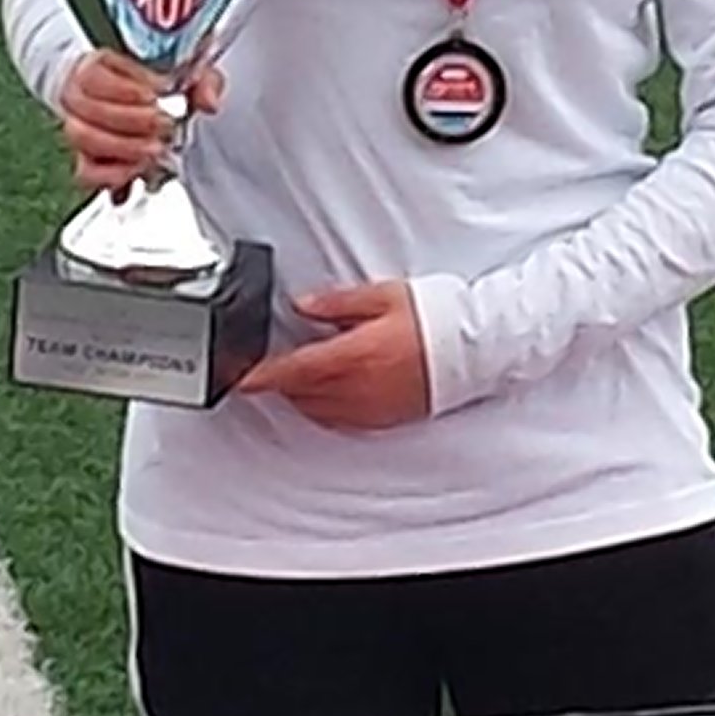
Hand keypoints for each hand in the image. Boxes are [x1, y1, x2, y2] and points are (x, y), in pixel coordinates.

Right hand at [58, 50, 224, 191]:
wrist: (149, 111)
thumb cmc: (162, 86)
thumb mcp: (187, 74)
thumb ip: (203, 82)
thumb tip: (208, 100)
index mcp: (97, 65)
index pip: (93, 73)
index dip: (125, 86)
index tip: (158, 91)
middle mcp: (79, 96)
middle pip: (86, 106)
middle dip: (130, 118)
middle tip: (163, 124)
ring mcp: (79, 129)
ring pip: (83, 137)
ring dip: (123, 145)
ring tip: (155, 147)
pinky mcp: (87, 162)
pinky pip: (86, 172)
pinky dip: (112, 174)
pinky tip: (137, 169)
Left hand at [238, 281, 430, 429]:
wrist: (474, 351)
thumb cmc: (435, 319)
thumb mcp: (383, 295)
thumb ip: (337, 303)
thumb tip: (302, 305)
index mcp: (353, 355)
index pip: (293, 370)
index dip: (261, 376)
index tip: (240, 378)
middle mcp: (357, 388)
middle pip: (299, 392)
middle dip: (281, 380)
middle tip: (273, 362)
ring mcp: (369, 408)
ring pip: (316, 409)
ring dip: (301, 394)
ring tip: (303, 370)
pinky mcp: (382, 419)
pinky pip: (338, 420)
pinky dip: (324, 407)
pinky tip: (330, 389)